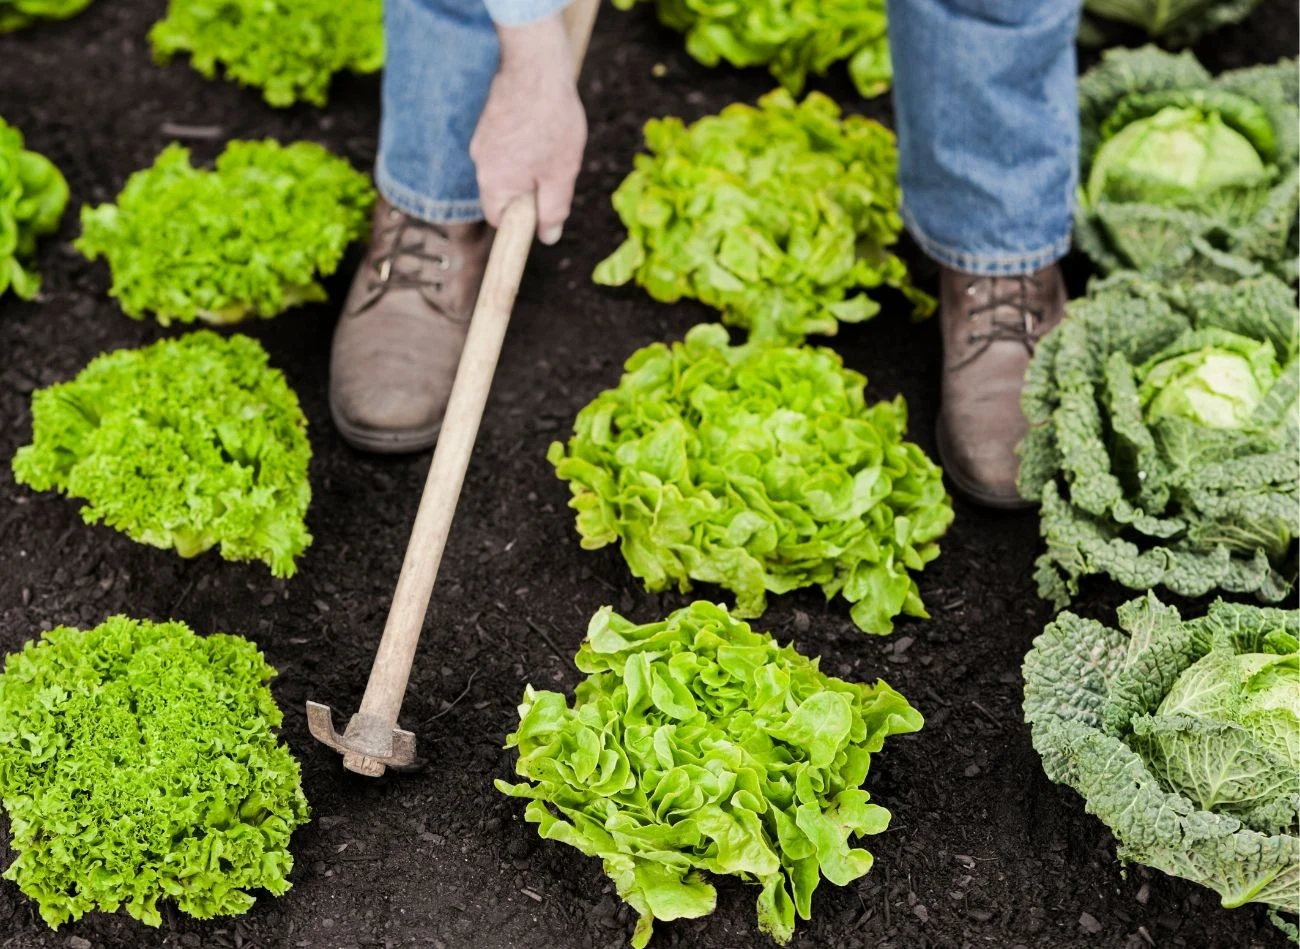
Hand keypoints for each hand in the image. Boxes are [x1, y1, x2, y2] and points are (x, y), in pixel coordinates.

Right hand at [469, 13, 586, 244]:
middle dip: (529, 190)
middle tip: (556, 171)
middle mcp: (479, 163)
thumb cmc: (551, 122)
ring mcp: (481, 139)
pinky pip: (505, 145)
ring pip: (506, 167)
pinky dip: (524, 144)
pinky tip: (543, 128)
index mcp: (494, 183)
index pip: (499, 220)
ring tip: (552, 144)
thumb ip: (553, 210)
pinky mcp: (488, 120)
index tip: (540, 214)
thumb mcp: (561, 174)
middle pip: (503, 193)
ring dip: (528, 165)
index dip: (520, 222)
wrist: (536, 66)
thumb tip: (548, 237)